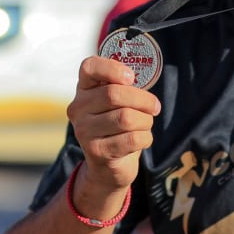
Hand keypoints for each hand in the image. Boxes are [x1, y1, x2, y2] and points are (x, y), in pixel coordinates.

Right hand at [67, 55, 161, 193]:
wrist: (108, 165)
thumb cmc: (117, 126)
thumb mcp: (117, 103)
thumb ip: (126, 88)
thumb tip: (144, 82)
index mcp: (84, 89)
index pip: (89, 67)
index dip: (113, 68)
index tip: (132, 77)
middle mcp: (78, 108)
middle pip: (114, 94)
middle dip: (143, 100)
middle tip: (154, 106)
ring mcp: (84, 131)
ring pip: (126, 118)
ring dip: (146, 121)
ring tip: (145, 124)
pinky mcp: (96, 151)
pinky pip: (132, 138)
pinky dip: (146, 138)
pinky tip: (142, 139)